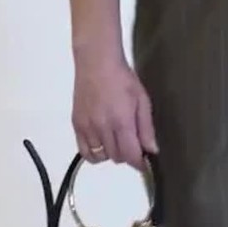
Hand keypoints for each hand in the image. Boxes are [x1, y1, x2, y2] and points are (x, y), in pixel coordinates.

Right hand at [72, 51, 157, 168]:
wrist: (96, 63)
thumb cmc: (123, 79)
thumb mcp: (142, 100)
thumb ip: (146, 128)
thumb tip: (151, 150)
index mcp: (121, 122)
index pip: (130, 155)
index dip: (139, 163)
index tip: (144, 162)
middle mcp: (102, 128)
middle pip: (116, 158)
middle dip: (127, 155)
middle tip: (132, 144)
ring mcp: (87, 127)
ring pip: (100, 157)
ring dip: (111, 153)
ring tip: (116, 141)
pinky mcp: (76, 125)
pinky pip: (84, 151)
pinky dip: (94, 153)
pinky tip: (102, 142)